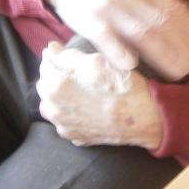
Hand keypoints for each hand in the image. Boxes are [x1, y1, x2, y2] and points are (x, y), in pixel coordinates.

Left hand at [36, 42, 162, 148]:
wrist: (143, 117)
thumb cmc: (121, 86)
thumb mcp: (95, 61)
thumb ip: (67, 55)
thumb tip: (50, 50)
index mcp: (55, 87)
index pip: (45, 65)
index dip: (55, 57)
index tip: (66, 54)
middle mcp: (54, 110)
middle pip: (45, 86)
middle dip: (56, 77)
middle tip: (78, 72)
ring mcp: (64, 127)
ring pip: (53, 106)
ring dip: (61, 96)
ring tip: (82, 90)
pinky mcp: (76, 138)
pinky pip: (66, 121)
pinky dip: (71, 113)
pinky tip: (88, 106)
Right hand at [40, 0, 188, 80]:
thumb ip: (156, 1)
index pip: (174, 6)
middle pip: (162, 22)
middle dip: (186, 46)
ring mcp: (106, 6)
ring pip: (140, 32)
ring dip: (163, 54)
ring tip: (181, 71)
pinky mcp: (86, 20)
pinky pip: (104, 36)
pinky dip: (118, 49)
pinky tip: (132, 65)